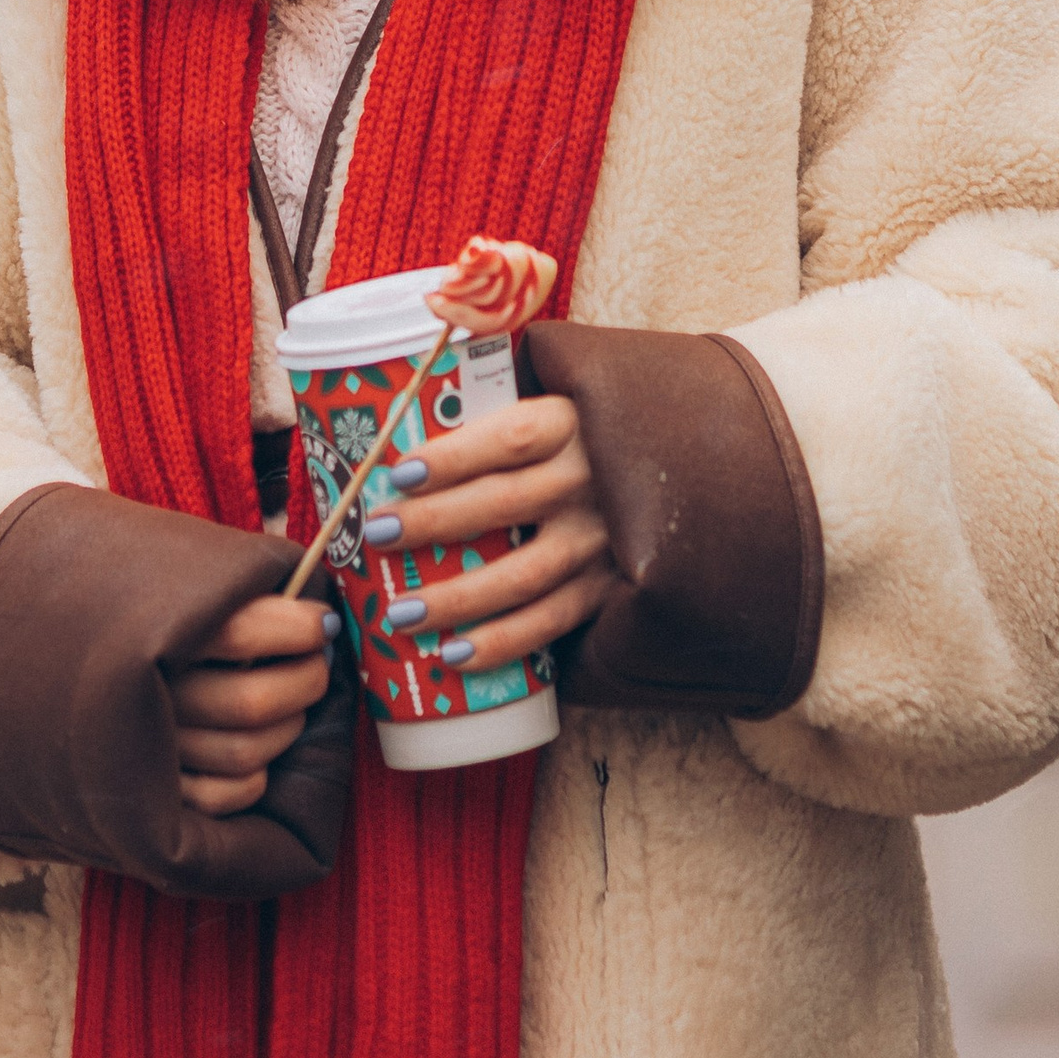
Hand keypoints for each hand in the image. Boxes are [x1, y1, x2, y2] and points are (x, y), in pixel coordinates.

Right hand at [167, 592, 336, 814]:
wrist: (86, 674)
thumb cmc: (162, 619)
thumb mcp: (189, 585)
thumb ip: (242, 589)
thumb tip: (316, 614)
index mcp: (154, 632)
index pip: (239, 633)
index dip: (297, 629)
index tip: (324, 624)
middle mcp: (149, 694)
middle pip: (251, 703)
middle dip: (305, 681)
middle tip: (316, 663)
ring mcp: (154, 747)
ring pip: (244, 753)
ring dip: (286, 728)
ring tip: (291, 705)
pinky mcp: (161, 790)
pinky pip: (223, 795)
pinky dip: (253, 778)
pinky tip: (258, 751)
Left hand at [364, 393, 613, 676]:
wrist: (680, 468)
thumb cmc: (587, 432)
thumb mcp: (558, 402)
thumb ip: (496, 411)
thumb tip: (399, 423)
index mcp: (572, 423)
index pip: (508, 438)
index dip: (452, 457)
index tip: (397, 472)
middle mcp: (591, 481)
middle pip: (502, 504)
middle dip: (434, 523)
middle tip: (378, 535)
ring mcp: (603, 538)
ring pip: (523, 575)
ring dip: (457, 599)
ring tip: (399, 615)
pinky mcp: (609, 586)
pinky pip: (551, 622)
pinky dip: (502, 643)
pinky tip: (453, 655)